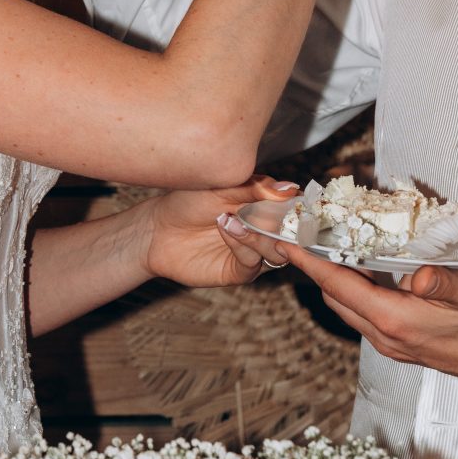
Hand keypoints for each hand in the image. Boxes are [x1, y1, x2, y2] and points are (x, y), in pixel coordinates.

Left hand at [141, 177, 300, 290]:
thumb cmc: (188, 202)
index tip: (300, 200)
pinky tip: (226, 228)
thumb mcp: (223, 187)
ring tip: (234, 218)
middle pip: (291, 233)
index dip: (299, 206)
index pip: (293, 209)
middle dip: (283, 223)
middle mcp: (263, 231)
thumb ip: (257, 188)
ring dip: (260, 234)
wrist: (158, 229)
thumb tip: (290, 188)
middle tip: (269, 212)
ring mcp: (252, 252)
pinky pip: (253, 262)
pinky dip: (243, 244)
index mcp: (264, 207)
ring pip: (277, 251)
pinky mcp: (238, 271)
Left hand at [265, 240, 457, 386]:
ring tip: (328, 244)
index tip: (287, 239)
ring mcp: (396, 343)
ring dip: (335, 278)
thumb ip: (442, 279)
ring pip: (350, 306)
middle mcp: (389, 337)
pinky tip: (364, 267)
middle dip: (316, 266)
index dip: (309, 261)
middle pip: (336, 297)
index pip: (339, 286)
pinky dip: (355, 289)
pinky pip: (367, 313)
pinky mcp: (406, 343)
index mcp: (399, 322)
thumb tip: (414, 273)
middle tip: (305, 233)